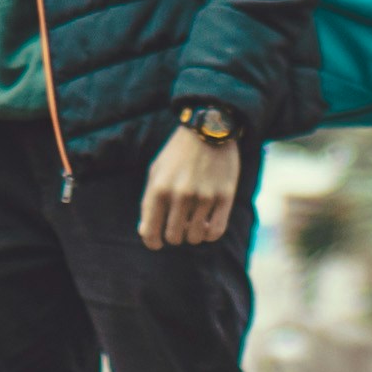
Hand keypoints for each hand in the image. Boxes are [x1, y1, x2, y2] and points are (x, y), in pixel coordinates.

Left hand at [139, 126, 241, 248]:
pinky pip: (216, 231)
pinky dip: (209, 234)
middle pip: (174, 237)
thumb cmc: (178, 153)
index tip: (157, 242)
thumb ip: (149, 201)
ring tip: (193, 223)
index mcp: (159, 188)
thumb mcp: (156, 171)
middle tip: (178, 226)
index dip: (152, 242)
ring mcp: (204, 196)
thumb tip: (146, 233)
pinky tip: (207, 225)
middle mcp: (181, 194)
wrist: (208, 128)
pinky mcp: (225, 196)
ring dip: (193, 235)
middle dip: (174, 236)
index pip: (150, 231)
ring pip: (195, 237)